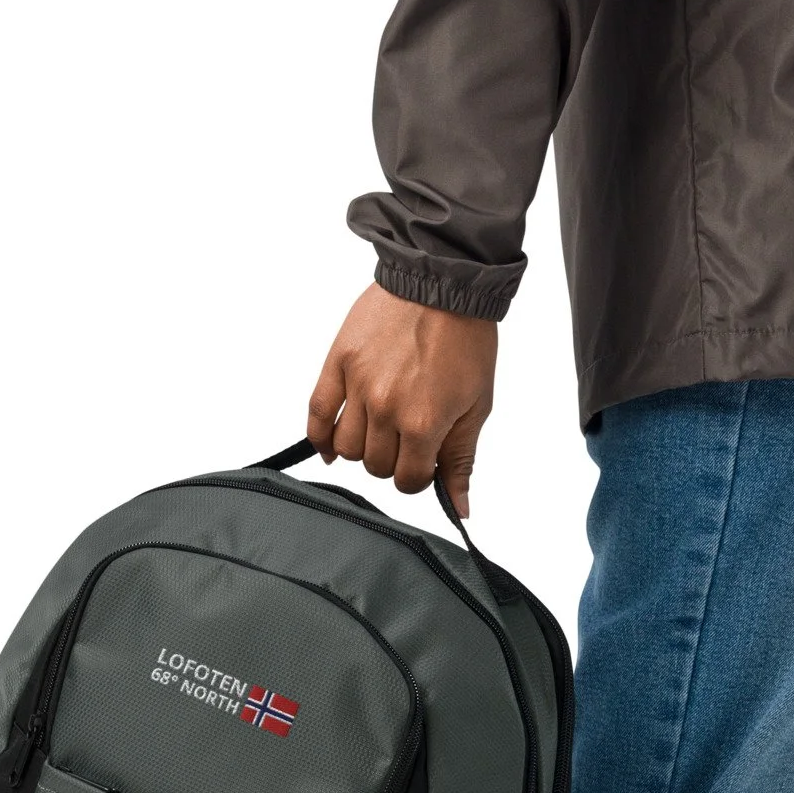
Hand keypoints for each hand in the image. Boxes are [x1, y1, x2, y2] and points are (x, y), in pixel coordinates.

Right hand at [307, 284, 496, 513]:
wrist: (444, 285)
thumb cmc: (466, 342)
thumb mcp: (476, 407)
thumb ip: (461, 459)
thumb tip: (459, 507)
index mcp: (423, 423)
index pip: (407, 481)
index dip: (418, 479)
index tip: (424, 465)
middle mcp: (386, 409)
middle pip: (375, 466)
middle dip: (393, 462)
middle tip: (406, 443)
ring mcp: (358, 386)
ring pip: (346, 447)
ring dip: (362, 449)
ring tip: (379, 434)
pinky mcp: (338, 362)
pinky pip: (317, 412)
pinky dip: (319, 437)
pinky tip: (331, 449)